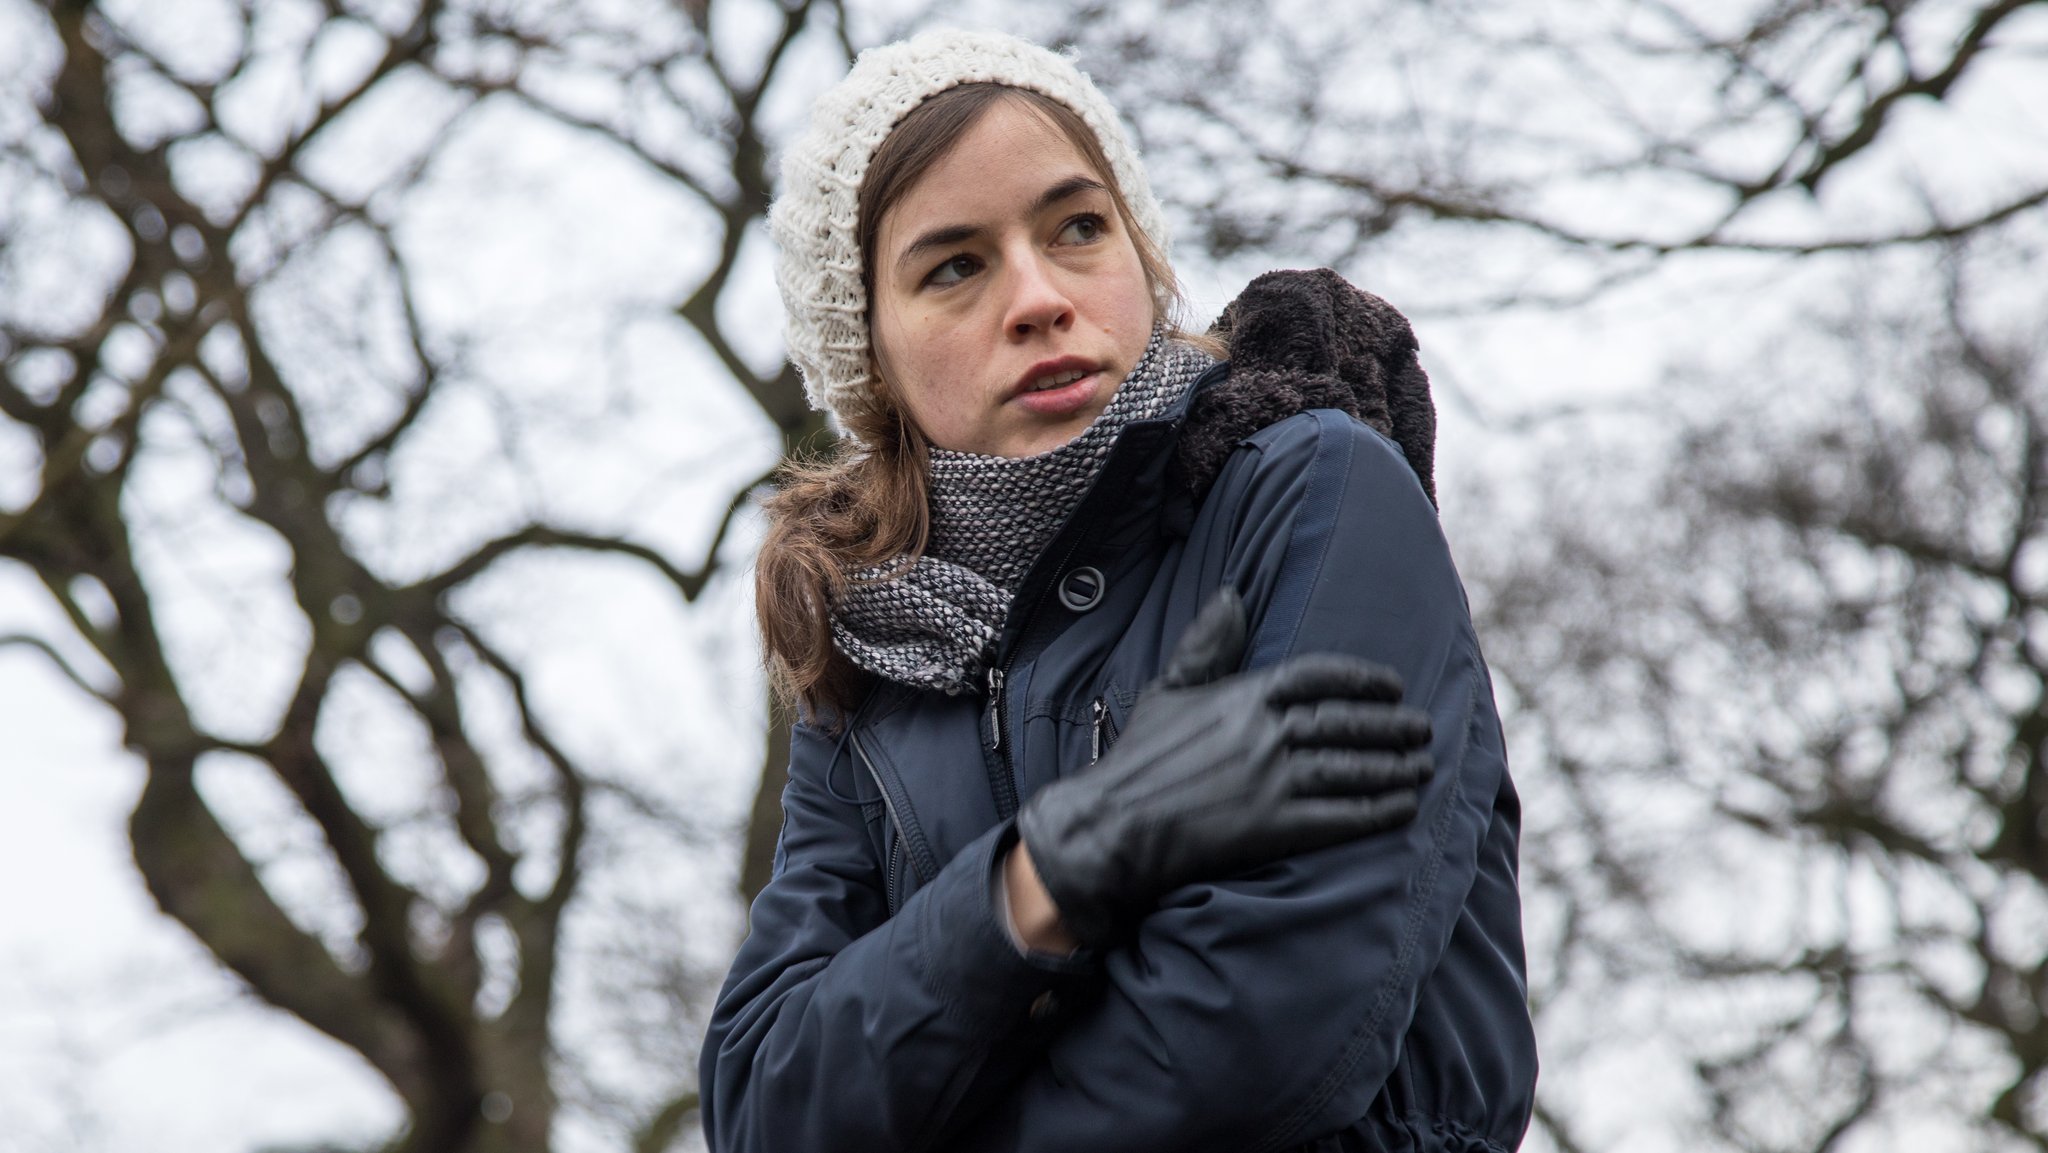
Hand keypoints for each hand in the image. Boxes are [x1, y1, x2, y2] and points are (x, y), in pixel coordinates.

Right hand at [1015, 588, 1432, 947]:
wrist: (1115, 823)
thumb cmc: (1139, 759)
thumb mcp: (1169, 690)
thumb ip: (1207, 644)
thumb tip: (1232, 595)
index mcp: (1243, 696)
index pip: (1318, 676)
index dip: (1361, 679)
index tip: (1391, 686)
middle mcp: (1264, 733)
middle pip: (1345, 722)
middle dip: (1390, 726)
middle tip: (1422, 728)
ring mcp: (1271, 780)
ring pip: (1351, 767)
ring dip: (1393, 767)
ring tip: (1421, 765)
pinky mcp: (1273, 826)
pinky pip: (1341, 816)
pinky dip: (1378, 811)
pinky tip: (1402, 807)